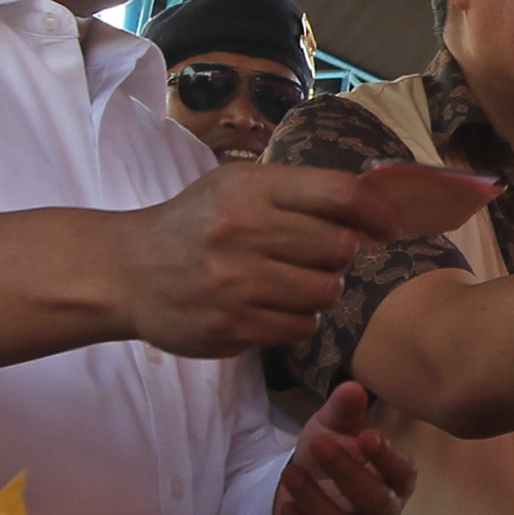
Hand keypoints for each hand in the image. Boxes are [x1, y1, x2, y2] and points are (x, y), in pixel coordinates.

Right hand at [120, 165, 388, 357]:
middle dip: (339, 256)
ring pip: (325, 293)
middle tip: (314, 257)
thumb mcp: (237, 188)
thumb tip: (377, 208)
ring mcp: (236, 283)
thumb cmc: (195, 225)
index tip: (387, 226)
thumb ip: (299, 193)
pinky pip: (301, 327)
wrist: (126, 271)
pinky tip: (272, 307)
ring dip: (319, 290)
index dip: (376, 212)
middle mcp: (243, 232)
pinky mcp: (232, 326)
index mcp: (250, 188)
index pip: (340, 195)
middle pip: (340, 249)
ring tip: (290, 282)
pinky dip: (297, 320)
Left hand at [275, 381, 417, 514]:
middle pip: (379, 504)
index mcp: (396, 479)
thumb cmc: (330, 452)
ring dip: (317, 503)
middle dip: (348, 474)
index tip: (368, 435)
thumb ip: (344, 410)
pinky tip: (286, 504)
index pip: (404, 473)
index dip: (389, 457)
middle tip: (319, 443)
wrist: (303, 484)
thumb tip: (353, 388)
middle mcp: (384, 512)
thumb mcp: (334, 426)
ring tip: (290, 472)